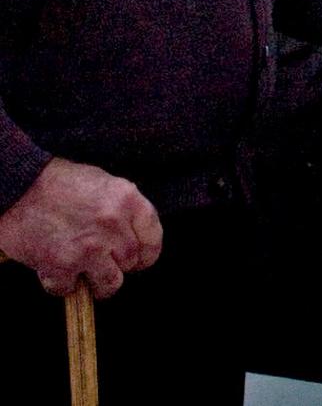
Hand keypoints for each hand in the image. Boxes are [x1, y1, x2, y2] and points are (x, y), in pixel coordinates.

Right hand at [0, 159, 161, 296]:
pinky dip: (62, 284)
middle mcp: (113, 225)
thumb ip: (123, 209)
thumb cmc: (59, 183)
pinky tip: (56, 270)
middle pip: (131, 262)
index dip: (147, 254)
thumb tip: (131, 235)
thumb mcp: (104, 184)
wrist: (18, 186)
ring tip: (85, 274)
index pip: (153, 238)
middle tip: (102, 261)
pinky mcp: (61, 265)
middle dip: (117, 265)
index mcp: (127, 200)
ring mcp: (89, 248)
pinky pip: (69, 289)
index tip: (139, 260)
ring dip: (98, 283)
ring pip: (110, 283)